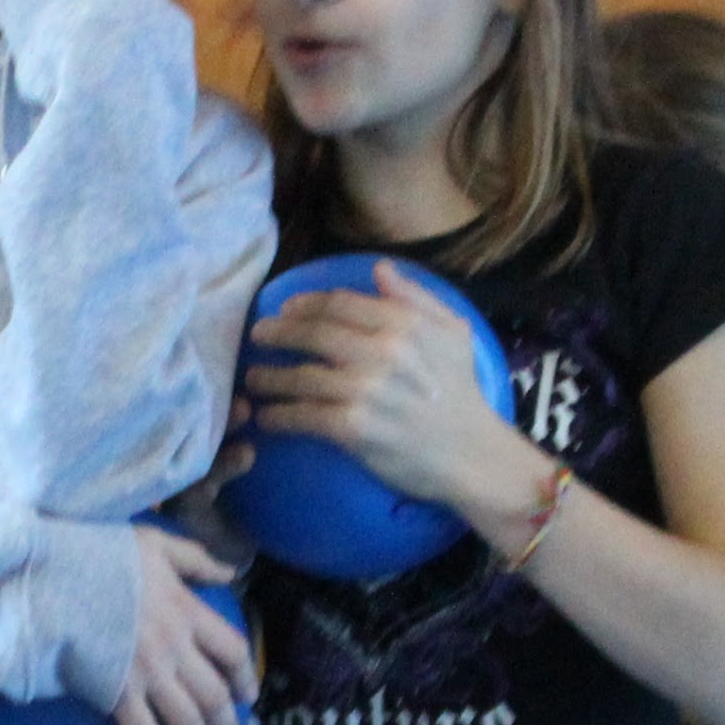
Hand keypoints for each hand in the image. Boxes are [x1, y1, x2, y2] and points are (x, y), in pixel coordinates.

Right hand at [109, 534, 256, 724]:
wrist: (56, 576)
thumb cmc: (103, 557)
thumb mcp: (156, 544)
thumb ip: (196, 560)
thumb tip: (230, 571)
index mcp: (188, 611)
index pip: (233, 650)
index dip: (246, 676)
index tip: (249, 697)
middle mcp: (175, 648)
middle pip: (215, 697)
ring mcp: (147, 673)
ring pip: (186, 721)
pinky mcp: (117, 692)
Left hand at [235, 261, 525, 518]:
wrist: (471, 455)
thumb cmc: (463, 392)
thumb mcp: (454, 332)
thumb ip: (416, 298)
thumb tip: (379, 269)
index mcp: (404, 324)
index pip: (339, 303)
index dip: (305, 304)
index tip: (285, 309)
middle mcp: (383, 352)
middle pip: (313, 333)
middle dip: (278, 332)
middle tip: (257, 335)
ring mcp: (366, 391)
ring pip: (301, 376)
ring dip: (270, 377)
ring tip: (252, 379)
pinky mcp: (353, 429)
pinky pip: (303, 416)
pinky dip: (279, 416)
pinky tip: (266, 417)